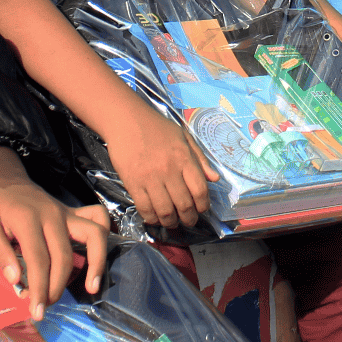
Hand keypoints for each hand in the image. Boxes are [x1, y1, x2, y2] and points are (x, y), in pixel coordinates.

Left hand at [0, 147, 111, 317]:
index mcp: (28, 219)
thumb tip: (16, 280)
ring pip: (92, 236)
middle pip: (63, 257)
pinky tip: (96, 258)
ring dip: (95, 264)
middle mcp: (52, 215)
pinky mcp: (73, 212)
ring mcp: (66, 212)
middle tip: (45, 307)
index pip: (38, 260)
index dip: (39, 289)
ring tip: (90, 287)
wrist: (3, 176)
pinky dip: (103, 237)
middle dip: (57, 287)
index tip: (37, 312)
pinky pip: (98, 218)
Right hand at [106, 104, 218, 229]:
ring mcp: (150, 178)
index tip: (201, 209)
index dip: (203, 206)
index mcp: (184, 158)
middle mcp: (169, 170)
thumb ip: (200, 159)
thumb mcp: (184, 137)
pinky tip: (154, 217)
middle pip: (184, 205)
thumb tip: (215, 179)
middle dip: (188, 219)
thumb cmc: (157, 127)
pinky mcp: (132, 183)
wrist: (126, 120)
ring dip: (170, 222)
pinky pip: (144, 208)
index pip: (200, 191)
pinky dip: (151, 218)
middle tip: (188, 221)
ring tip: (171, 222)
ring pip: (165, 211)